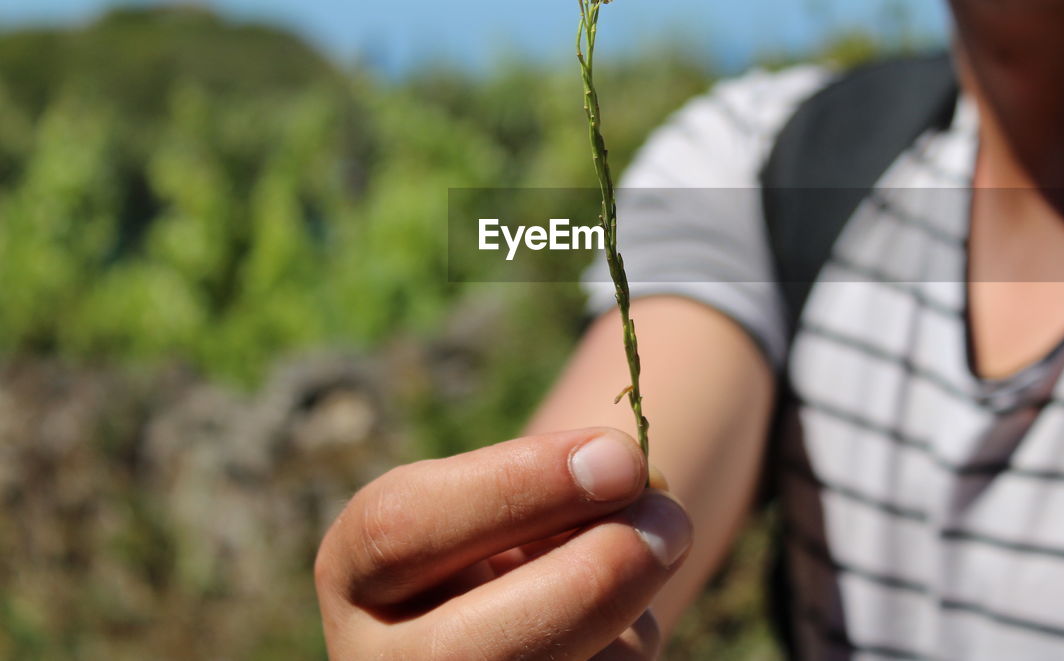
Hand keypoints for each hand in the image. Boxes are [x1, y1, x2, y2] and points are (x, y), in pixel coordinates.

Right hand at [314, 428, 691, 659]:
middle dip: (588, 580)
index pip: (402, 527)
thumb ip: (555, 486)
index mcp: (358, 571)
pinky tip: (620, 625)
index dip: (518, 486)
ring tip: (663, 547)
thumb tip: (633, 481)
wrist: (518, 616)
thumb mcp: (513, 497)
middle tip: (672, 522)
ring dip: (628, 620)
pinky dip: (626, 651)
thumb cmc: (519, 534)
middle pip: (463, 649)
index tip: (620, 456)